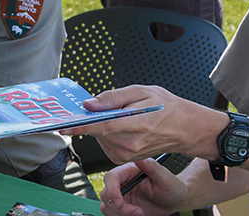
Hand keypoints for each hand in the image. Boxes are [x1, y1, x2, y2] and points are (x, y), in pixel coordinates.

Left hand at [63, 86, 218, 164]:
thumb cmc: (167, 107)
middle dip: (94, 118)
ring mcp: (127, 154)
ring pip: (100, 137)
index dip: (81, 126)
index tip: (63, 125)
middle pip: (98, 131)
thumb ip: (113, 97)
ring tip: (123, 115)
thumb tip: (90, 103)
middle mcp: (130, 144)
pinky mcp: (124, 158)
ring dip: (102, 126)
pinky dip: (107, 133)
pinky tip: (122, 125)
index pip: (101, 127)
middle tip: (104, 106)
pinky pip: (106, 144)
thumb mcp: (142, 91)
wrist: (185, 128)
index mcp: (135, 125)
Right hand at [100, 159, 186, 215]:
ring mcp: (122, 196)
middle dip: (120, 207)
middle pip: (106, 194)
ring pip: (107, 207)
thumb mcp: (164, 177)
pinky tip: (137, 215)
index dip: (112, 191)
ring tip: (140, 214)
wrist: (174, 200)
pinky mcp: (123, 208)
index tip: (121, 203)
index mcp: (129, 171)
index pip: (111, 177)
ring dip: (121, 214)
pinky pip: (112, 214)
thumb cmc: (171, 186)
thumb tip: (138, 159)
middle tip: (138, 212)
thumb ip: (151, 167)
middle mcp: (123, 183)